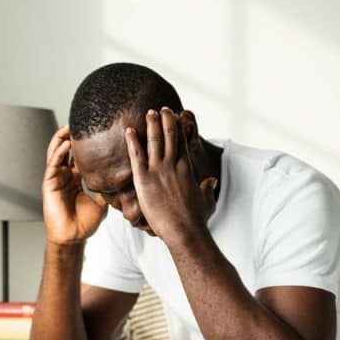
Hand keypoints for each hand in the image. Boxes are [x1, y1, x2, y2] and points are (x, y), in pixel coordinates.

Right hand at [42, 125, 107, 243]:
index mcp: (76, 179)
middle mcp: (64, 176)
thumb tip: (124, 182)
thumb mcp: (102, 202)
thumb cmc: (84, 224)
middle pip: (65, 149)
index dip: (84, 144)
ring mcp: (56, 179)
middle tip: (81, 121)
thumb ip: (108, 190)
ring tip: (71, 125)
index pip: (79, 156)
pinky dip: (59, 154)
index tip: (95, 130)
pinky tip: (67, 144)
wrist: (73, 238)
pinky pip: (53, 165)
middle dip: (71, 135)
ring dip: (62, 138)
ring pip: (56, 152)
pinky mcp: (49, 184)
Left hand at [125, 108, 216, 246]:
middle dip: (166, 120)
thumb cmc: (196, 219)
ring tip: (149, 112)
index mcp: (187, 168)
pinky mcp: (144, 179)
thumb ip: (208, 188)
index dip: (179, 127)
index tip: (176, 116)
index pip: (183, 142)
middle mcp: (173, 165)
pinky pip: (136, 155)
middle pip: (169, 135)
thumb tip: (212, 181)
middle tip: (162, 109)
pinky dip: (132, 141)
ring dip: (151, 124)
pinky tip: (128, 130)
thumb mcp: (206, 200)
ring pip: (154, 140)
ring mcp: (158, 170)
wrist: (184, 231)